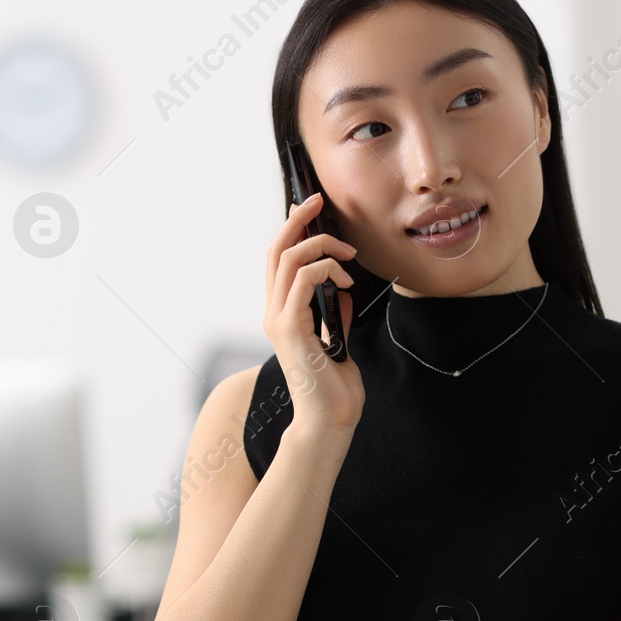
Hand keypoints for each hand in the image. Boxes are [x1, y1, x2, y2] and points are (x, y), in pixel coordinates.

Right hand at [264, 192, 364, 434]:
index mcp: (282, 314)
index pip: (278, 260)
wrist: (330, 420)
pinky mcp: (290, 327)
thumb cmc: (334, 389)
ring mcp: (278, 319)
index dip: (292, 229)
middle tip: (319, 201)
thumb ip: (334, 314)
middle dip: (298, 219)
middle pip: (276, 250)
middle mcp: (273, 312)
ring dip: (321, 246)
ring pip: (288, 258)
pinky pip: (303, 279)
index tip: (312, 209)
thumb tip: (341, 288)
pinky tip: (345, 280)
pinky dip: (326, 269)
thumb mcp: (339, 341)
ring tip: (347, 257)